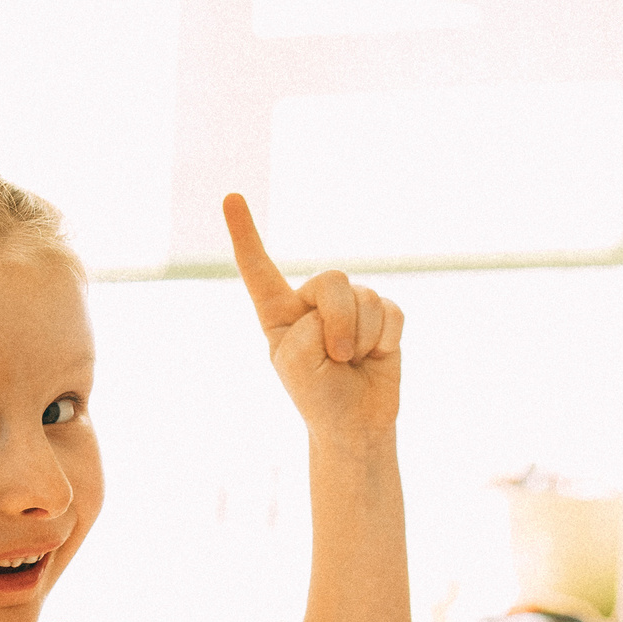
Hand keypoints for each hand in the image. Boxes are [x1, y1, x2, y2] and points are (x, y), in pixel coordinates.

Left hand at [225, 193, 402, 444]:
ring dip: (362, 339)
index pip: (259, 270)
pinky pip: (391, 312)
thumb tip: (349, 309)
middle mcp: (312, 303)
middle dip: (340, 321)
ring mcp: (349, 308)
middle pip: (333, 280)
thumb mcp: (297, 363)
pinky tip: (376, 356)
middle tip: (337, 357)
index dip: (245, 234)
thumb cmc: (318, 396)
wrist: (356, 424)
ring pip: (365, 298)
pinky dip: (385, 339)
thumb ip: (312, 325)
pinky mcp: (382, 316)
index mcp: (280, 313)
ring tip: (354, 362)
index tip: (231, 197)